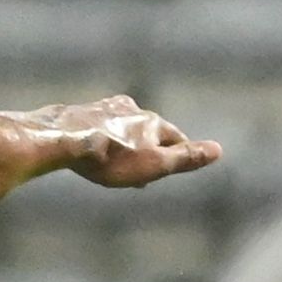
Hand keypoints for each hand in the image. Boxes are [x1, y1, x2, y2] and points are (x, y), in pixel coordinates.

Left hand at [53, 94, 223, 188]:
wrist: (62, 140)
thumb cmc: (110, 157)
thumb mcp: (154, 164)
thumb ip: (185, 157)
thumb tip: (219, 150)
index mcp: (152, 120)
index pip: (175, 138)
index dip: (177, 154)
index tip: (176, 166)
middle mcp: (130, 108)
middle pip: (147, 131)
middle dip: (148, 150)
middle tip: (145, 172)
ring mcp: (103, 108)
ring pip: (122, 128)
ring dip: (124, 144)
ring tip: (118, 165)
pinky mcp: (79, 113)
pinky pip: (98, 128)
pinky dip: (102, 140)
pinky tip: (93, 151)